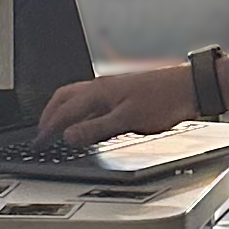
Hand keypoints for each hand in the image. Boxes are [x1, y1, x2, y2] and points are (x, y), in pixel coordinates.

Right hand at [39, 66, 196, 145]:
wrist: (189, 88)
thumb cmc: (164, 100)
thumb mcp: (126, 120)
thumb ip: (95, 129)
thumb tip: (68, 137)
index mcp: (98, 92)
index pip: (63, 111)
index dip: (48, 128)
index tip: (39, 142)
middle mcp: (101, 87)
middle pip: (64, 98)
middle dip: (49, 115)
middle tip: (41, 133)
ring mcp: (111, 89)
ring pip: (76, 97)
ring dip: (63, 111)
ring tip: (57, 126)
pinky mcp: (121, 93)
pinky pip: (90, 100)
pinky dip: (79, 111)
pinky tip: (86, 120)